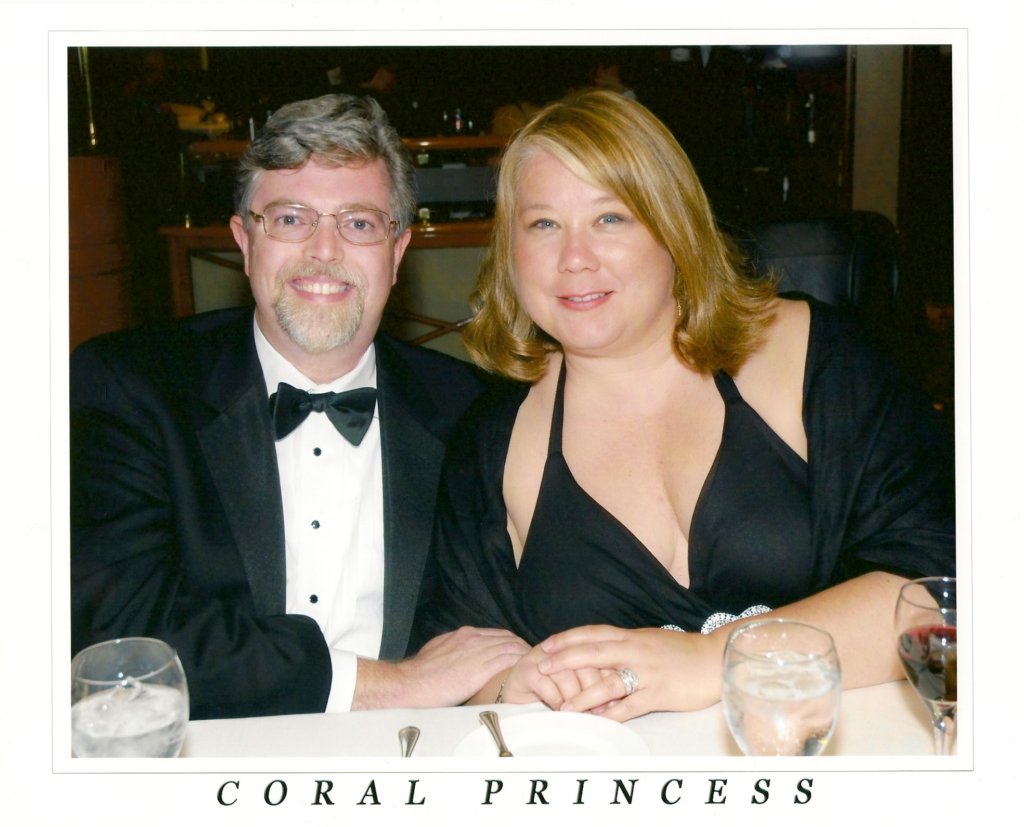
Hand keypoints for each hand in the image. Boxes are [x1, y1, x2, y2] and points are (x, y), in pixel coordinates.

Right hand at [356, 627, 528, 708]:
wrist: (410, 683)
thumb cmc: (421, 673)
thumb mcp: (439, 651)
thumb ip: (455, 649)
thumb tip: (462, 655)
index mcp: (464, 634)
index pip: (497, 634)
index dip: (511, 643)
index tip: (519, 652)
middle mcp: (473, 638)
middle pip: (508, 638)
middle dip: (522, 648)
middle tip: (534, 659)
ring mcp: (477, 652)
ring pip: (511, 648)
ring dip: (525, 656)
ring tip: (536, 666)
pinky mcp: (480, 668)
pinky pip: (508, 661)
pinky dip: (520, 664)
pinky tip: (527, 672)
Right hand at [499, 643, 611, 709]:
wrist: (518, 688)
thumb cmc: (554, 689)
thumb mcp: (578, 684)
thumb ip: (595, 685)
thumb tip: (615, 702)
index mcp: (576, 645)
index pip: (598, 656)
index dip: (608, 679)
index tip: (614, 701)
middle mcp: (559, 648)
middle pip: (584, 664)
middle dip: (592, 691)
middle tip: (597, 711)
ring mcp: (541, 658)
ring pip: (566, 676)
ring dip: (574, 699)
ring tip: (580, 714)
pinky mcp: (525, 671)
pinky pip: (546, 685)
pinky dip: (556, 701)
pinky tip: (559, 710)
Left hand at [535, 625, 723, 720]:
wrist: (717, 660)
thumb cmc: (683, 652)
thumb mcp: (651, 641)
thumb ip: (627, 645)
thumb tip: (601, 650)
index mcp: (632, 636)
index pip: (593, 633)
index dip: (568, 638)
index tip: (547, 645)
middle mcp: (636, 651)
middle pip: (594, 652)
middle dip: (566, 659)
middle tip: (542, 666)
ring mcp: (647, 672)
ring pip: (609, 682)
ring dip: (584, 695)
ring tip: (564, 707)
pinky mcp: (659, 693)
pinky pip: (631, 706)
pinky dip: (612, 714)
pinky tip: (597, 722)